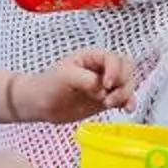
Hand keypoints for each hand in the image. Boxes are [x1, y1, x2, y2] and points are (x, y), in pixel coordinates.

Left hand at [14, 49, 134, 122]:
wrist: (39, 104)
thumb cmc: (47, 84)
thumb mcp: (64, 76)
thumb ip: (86, 80)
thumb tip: (103, 90)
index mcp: (91, 57)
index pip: (112, 58)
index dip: (114, 70)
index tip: (106, 84)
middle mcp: (101, 69)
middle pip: (126, 69)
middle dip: (122, 83)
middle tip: (108, 97)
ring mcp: (104, 85)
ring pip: (127, 84)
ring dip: (125, 94)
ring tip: (110, 105)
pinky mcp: (105, 100)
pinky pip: (123, 99)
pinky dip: (128, 103)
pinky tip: (127, 109)